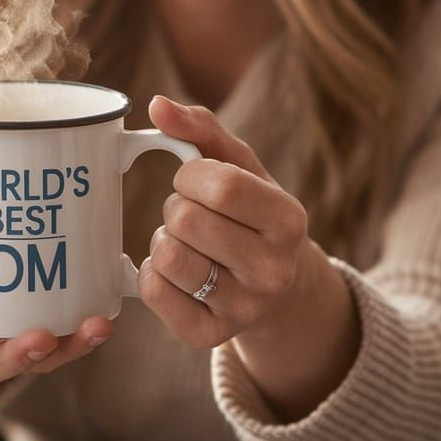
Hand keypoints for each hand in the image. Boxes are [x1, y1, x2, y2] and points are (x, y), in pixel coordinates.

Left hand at [138, 96, 310, 348]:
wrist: (272, 286)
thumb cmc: (248, 210)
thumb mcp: (238, 164)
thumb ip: (199, 127)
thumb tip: (156, 104)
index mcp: (289, 220)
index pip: (222, 186)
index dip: (192, 176)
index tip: (196, 180)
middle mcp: (274, 271)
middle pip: (186, 221)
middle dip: (175, 206)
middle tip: (193, 215)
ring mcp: (243, 309)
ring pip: (167, 256)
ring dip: (163, 239)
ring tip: (187, 242)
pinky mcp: (208, 336)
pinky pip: (152, 291)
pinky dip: (151, 272)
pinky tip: (176, 271)